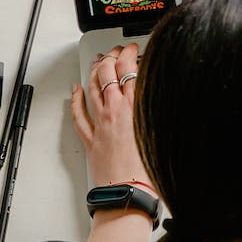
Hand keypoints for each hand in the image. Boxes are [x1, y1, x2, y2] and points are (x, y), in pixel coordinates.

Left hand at [70, 46, 150, 191]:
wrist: (130, 193)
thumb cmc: (149, 171)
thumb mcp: (164, 132)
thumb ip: (160, 109)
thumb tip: (162, 94)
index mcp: (136, 107)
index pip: (130, 68)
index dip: (130, 53)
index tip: (133, 49)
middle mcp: (115, 111)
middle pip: (108, 73)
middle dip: (112, 56)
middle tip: (117, 51)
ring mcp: (100, 124)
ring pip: (92, 88)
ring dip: (95, 71)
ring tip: (99, 61)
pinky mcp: (91, 138)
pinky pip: (79, 113)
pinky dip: (76, 98)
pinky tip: (77, 90)